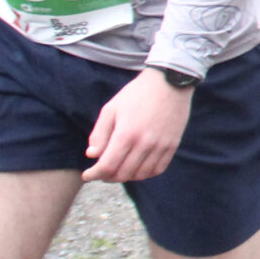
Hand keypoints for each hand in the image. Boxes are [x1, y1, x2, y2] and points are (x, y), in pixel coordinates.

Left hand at [82, 69, 193, 183]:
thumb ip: (99, 133)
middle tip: (101, 172)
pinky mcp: (173, 144)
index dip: (94, 174)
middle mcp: (145, 143)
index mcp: (126, 133)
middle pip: (123, 174)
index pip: (107, 166)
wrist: (170, 82)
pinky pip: (158, 169)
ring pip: (140, 174)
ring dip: (126, 176)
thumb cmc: (136, 94)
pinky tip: (137, 167)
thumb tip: (92, 155)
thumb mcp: (111, 109)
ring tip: (118, 169)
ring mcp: (161, 145)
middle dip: (107, 177)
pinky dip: (145, 173)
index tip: (87, 175)